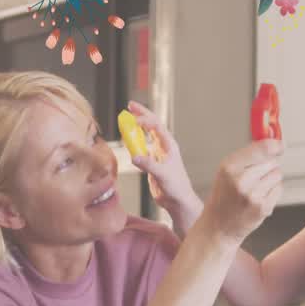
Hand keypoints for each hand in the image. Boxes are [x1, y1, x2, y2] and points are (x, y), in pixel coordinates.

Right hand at [126, 101, 200, 221]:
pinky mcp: (151, 163)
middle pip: (152, 125)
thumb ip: (149, 165)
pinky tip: (127, 138)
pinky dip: (133, 142)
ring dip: (136, 126)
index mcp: (169, 146)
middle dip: (141, 114)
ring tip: (127, 117)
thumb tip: (134, 156)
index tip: (133, 120)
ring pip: (145, 135)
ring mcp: (157, 154)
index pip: (156, 126)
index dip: (145, 120)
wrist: (177, 201)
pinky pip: (141, 148)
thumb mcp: (163, 174)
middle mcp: (163, 147)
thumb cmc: (176, 187)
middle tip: (130, 105)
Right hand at [201, 141, 282, 243]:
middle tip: (254, 177)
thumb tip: (275, 144)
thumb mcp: (226, 172)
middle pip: (272, 161)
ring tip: (254, 190)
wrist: (218, 228)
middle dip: (268, 166)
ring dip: (270, 180)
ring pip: (277, 175)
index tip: (280, 145)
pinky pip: (278, 189)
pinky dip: (272, 193)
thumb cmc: (223, 198)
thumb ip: (248, 157)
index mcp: (229, 167)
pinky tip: (258, 199)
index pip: (262, 148)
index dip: (275, 145)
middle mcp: (240, 179)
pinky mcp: (262, 207)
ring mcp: (252, 195)